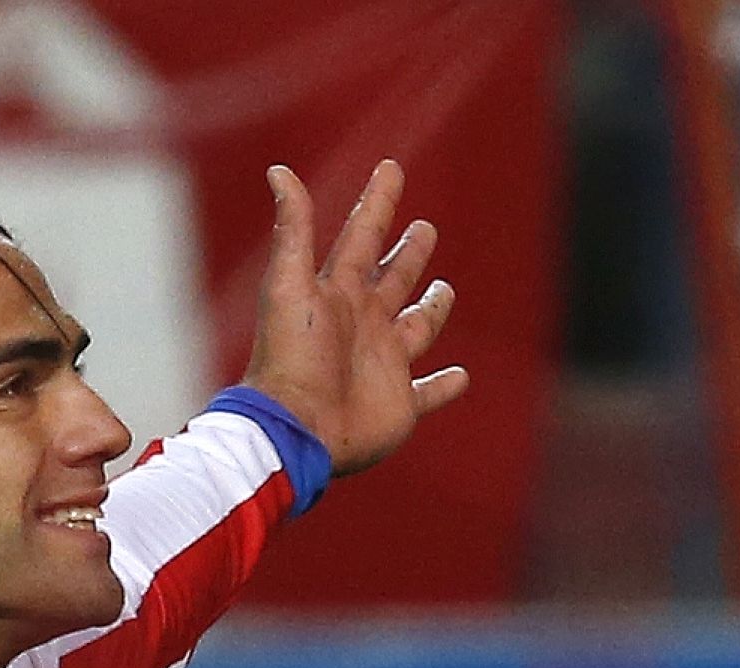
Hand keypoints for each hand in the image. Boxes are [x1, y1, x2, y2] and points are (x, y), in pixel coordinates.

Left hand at [243, 160, 465, 475]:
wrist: (294, 427)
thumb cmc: (289, 356)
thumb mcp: (289, 285)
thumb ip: (292, 229)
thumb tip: (278, 170)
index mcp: (336, 294)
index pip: (361, 237)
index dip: (377, 202)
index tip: (389, 168)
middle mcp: (360, 325)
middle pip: (391, 280)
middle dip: (407, 255)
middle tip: (424, 228)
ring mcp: (380, 364)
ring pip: (415, 330)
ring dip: (431, 310)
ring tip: (444, 291)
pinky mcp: (396, 404)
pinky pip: (426, 393)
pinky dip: (444, 386)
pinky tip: (461, 377)